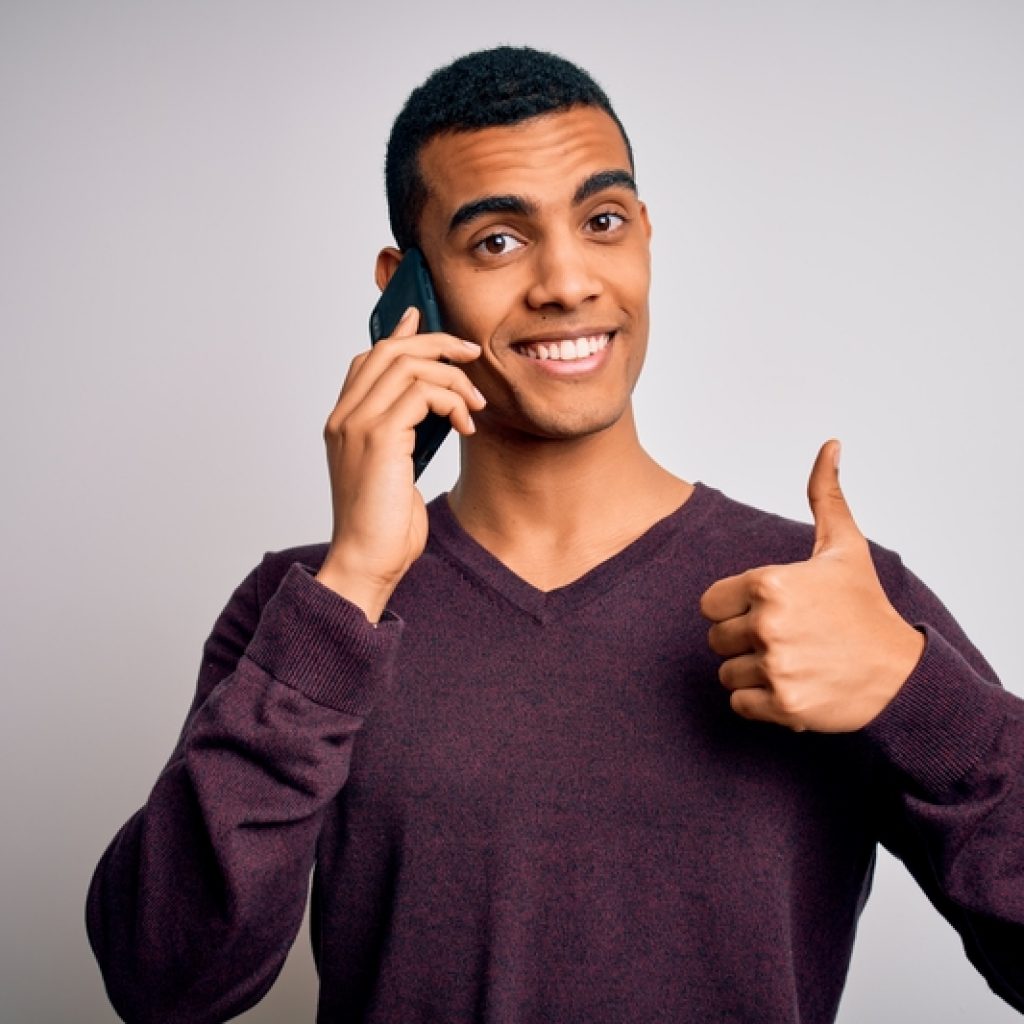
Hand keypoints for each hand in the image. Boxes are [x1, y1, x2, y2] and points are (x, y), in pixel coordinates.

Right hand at [315, 307, 484, 619]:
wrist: (367, 562)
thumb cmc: (385, 524)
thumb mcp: (397, 468)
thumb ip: (405, 431)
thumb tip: (430, 399)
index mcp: (343, 422)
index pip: (369, 359)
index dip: (402, 335)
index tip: (429, 322)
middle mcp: (344, 416)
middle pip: (390, 350)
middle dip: (437, 343)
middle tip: (472, 354)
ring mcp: (357, 423)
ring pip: (409, 364)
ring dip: (453, 377)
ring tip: (476, 406)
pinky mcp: (379, 436)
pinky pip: (423, 391)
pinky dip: (453, 400)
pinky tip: (467, 424)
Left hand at [699, 440, 924, 731]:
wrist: (902, 675)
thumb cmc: (866, 608)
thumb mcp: (845, 547)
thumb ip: (825, 496)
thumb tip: (830, 445)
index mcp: (770, 583)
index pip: (710, 603)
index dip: (734, 608)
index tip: (766, 611)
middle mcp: (768, 625)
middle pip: (716, 639)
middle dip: (743, 641)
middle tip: (784, 639)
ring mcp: (776, 667)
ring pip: (726, 673)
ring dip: (751, 673)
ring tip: (791, 663)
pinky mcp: (783, 706)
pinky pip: (739, 704)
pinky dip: (760, 702)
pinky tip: (792, 686)